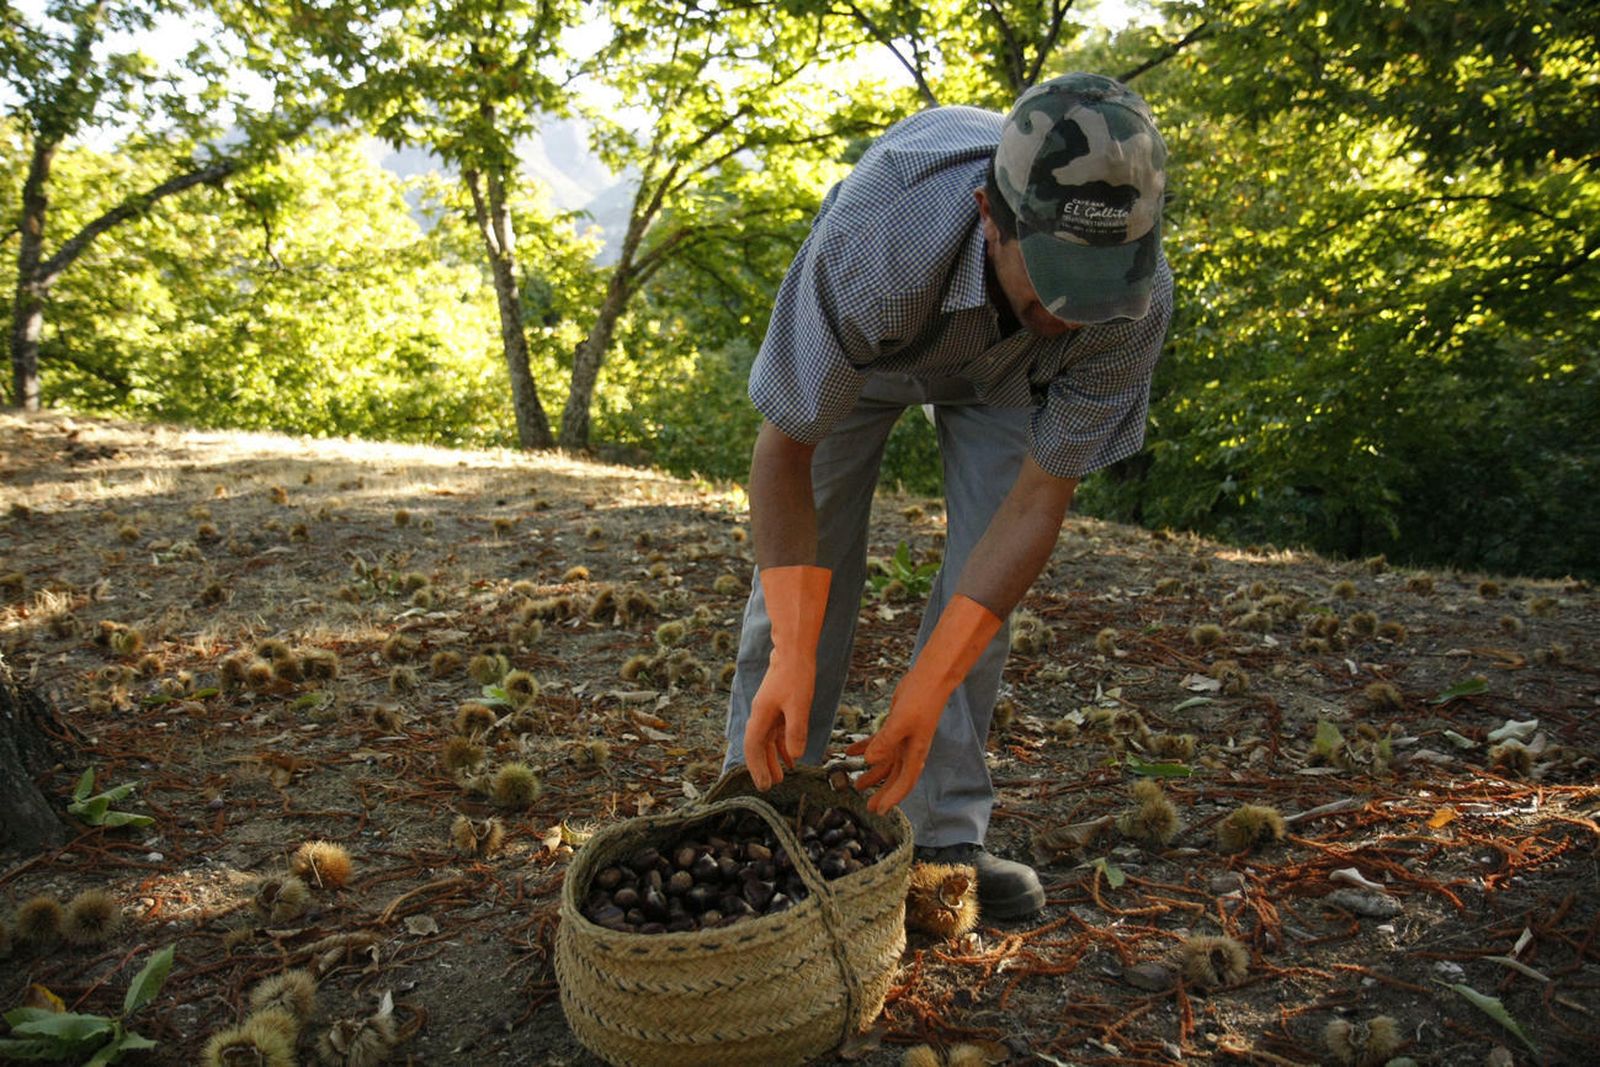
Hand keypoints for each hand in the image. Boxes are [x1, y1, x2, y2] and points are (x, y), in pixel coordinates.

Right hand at [746, 644, 813, 788]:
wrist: (794, 650)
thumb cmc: (795, 675)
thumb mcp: (798, 705)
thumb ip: (795, 731)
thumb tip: (794, 756)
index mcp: (761, 716)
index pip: (754, 747)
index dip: (757, 767)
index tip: (764, 785)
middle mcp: (761, 715)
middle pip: (758, 746)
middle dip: (763, 767)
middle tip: (769, 788)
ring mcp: (769, 710)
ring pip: (768, 740)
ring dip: (773, 758)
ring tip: (781, 777)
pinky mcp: (779, 706)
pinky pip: (777, 731)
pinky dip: (782, 745)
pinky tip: (791, 757)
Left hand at [845, 670, 944, 813]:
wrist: (930, 679)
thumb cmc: (920, 700)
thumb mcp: (900, 722)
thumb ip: (885, 741)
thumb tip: (870, 761)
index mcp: (916, 752)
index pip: (905, 782)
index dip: (892, 798)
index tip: (880, 811)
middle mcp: (910, 749)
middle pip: (895, 777)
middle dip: (882, 792)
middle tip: (869, 806)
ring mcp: (904, 738)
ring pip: (886, 762)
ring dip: (872, 773)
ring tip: (856, 784)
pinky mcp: (896, 727)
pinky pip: (879, 743)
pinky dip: (865, 748)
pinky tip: (850, 752)